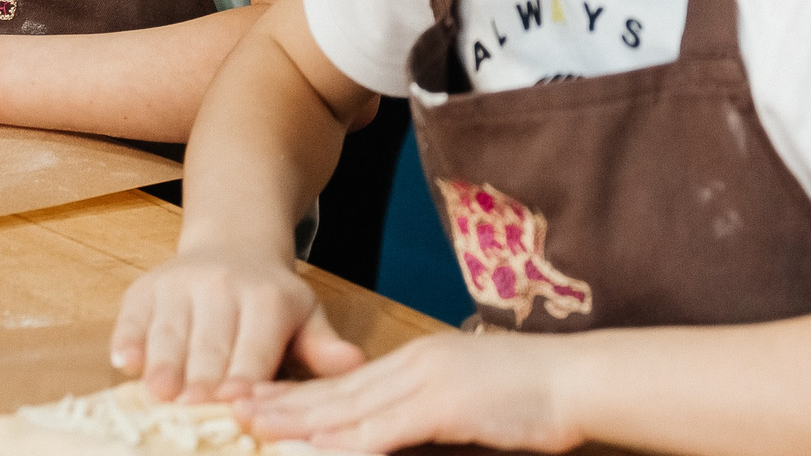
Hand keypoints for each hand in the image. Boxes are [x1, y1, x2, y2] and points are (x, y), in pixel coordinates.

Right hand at [113, 242, 360, 404]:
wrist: (232, 246)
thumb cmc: (272, 301)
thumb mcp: (306, 317)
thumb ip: (323, 346)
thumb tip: (354, 363)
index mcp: (267, 299)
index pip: (254, 349)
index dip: (244, 379)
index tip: (235, 406)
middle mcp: (220, 286)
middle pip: (209, 345)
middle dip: (202, 381)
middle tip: (193, 412)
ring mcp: (178, 285)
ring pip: (169, 332)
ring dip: (163, 366)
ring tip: (159, 396)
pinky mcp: (145, 289)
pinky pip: (131, 316)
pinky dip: (127, 339)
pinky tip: (125, 362)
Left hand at [238, 331, 583, 453]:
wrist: (577, 379)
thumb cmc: (532, 395)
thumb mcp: (467, 396)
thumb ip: (426, 409)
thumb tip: (394, 426)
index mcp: (415, 363)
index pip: (344, 383)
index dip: (297, 395)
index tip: (256, 402)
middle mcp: (411, 367)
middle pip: (334, 392)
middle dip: (282, 405)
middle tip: (233, 410)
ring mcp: (425, 383)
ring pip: (349, 409)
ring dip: (300, 423)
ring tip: (258, 430)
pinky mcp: (444, 406)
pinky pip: (385, 430)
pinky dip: (348, 443)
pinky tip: (320, 451)